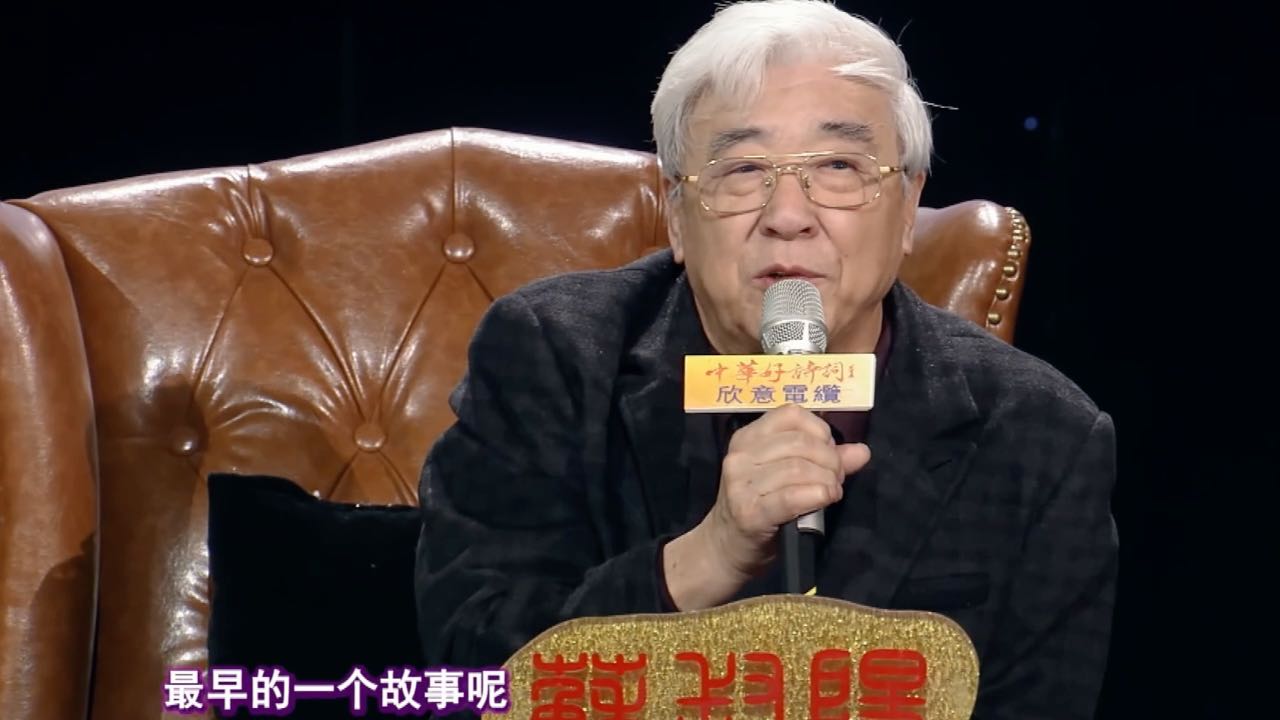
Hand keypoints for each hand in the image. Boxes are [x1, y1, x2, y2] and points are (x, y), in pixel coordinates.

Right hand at [663, 404, 870, 609]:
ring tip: (831, 492)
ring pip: (799, 468)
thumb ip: (823, 460)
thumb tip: (862, 451)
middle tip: (835, 479)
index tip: (829, 453)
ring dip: (827, 480)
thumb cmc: (758, 508)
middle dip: (830, 460)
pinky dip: (817, 495)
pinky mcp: (749, 512)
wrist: (725, 548)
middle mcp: (740, 456)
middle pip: (800, 443)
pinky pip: (792, 496)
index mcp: (747, 438)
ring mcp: (741, 484)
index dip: (820, 431)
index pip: (791, 415)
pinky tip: (825, 499)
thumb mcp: (784, 477)